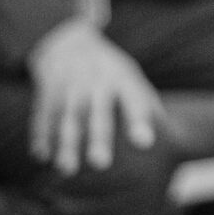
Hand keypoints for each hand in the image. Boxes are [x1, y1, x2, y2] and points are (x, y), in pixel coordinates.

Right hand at [26, 18, 164, 174]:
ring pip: (67, 118)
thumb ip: (146, 107)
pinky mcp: (46, 94)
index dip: (139, 121)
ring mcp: (69, 87)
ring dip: (66, 144)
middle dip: (99, 138)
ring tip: (68, 170)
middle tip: (102, 165)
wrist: (68, 44)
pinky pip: (43, 116)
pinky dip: (41, 135)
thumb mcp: (131, 80)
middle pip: (98, 112)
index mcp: (123, 79)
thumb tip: (172, 139)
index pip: (134, 100)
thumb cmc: (109, 73)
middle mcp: (96, 82)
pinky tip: (42, 156)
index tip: (146, 144)